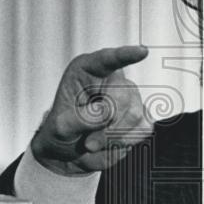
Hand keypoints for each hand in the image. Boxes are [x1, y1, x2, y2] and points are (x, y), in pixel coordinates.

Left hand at [31, 45, 150, 175]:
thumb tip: (105, 112)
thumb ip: (81, 119)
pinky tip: (108, 142)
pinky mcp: (142, 116)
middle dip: (105, 125)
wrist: (69, 151)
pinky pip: (142, 130)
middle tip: (88, 142)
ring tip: (93, 142)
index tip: (141, 51)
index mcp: (86, 71)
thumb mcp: (61, 127)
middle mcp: (111, 80)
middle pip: (122, 97)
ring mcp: (130, 97)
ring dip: (111, 137)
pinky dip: (123, 143)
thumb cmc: (62, 131)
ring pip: (134, 116)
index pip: (106, 60)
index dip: (124, 55)